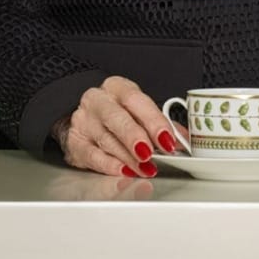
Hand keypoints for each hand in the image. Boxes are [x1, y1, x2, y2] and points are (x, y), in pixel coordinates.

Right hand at [54, 75, 179, 176]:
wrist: (82, 117)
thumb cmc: (116, 113)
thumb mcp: (136, 109)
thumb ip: (160, 123)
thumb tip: (183, 140)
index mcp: (117, 87)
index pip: (136, 100)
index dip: (154, 120)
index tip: (168, 139)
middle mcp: (97, 100)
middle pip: (117, 118)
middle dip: (135, 137)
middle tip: (151, 153)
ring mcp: (84, 121)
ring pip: (107, 140)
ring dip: (129, 158)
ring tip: (146, 168)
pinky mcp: (75, 143)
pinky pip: (93, 156)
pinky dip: (111, 166)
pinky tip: (125, 170)